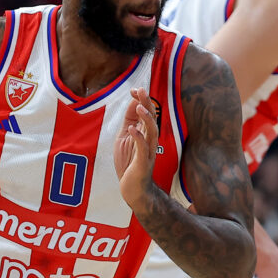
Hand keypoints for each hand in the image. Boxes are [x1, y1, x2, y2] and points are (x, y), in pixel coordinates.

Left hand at [114, 88, 158, 207]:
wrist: (132, 188)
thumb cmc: (129, 162)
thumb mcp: (125, 137)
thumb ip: (129, 120)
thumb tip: (134, 101)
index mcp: (145, 132)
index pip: (147, 112)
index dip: (141, 99)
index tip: (134, 89)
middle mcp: (150, 140)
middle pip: (152, 118)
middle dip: (147, 103)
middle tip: (141, 90)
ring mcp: (148, 151)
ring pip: (151, 131)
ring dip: (146, 118)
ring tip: (140, 107)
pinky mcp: (144, 162)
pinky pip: (143, 148)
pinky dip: (138, 137)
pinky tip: (132, 128)